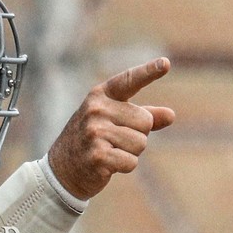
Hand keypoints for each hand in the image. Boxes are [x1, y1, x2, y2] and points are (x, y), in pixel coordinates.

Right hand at [48, 57, 174, 199]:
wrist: (62, 169)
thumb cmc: (92, 140)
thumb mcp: (114, 121)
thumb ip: (142, 116)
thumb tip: (171, 115)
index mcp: (100, 96)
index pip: (129, 80)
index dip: (149, 72)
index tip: (166, 63)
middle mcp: (96, 110)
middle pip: (145, 121)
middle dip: (138, 135)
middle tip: (113, 141)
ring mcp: (94, 132)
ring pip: (140, 143)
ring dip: (131, 152)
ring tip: (109, 151)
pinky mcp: (97, 155)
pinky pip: (132, 161)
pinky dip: (125, 167)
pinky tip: (107, 165)